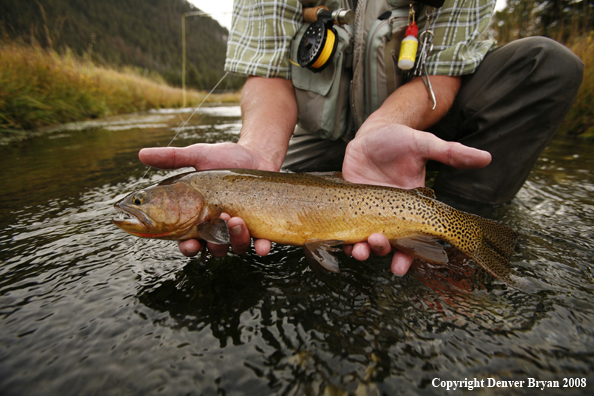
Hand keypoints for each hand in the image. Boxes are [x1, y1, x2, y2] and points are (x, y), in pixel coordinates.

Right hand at [139, 142, 276, 257]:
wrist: (257, 153)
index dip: (188, 248)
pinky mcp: (262, 226)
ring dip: (236, 239)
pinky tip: (262, 246)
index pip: (189, 242)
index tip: (189, 243)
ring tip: (236, 219)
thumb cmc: (225, 157)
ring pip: (236, 248)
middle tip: (219, 220)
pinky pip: (261, 245)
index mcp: (200, 218)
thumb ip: (172, 158)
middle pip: (214, 249)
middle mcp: (220, 228)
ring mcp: (242, 229)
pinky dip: (262, 248)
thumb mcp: (198, 155)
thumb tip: (141, 154)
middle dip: (215, 242)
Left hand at [342, 124, 491, 274]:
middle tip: (378, 243)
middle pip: (388, 244)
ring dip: (362, 249)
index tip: (402, 266)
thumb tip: (486, 157)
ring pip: (365, 240)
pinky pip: (346, 228)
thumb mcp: (425, 144)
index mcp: (411, 207)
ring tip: (359, 249)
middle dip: (383, 251)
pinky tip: (341, 242)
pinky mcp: (349, 205)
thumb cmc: (400, 139)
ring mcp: (368, 211)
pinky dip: (343, 238)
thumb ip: (451, 153)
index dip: (408, 256)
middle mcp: (389, 214)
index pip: (412, 239)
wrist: (372, 133)